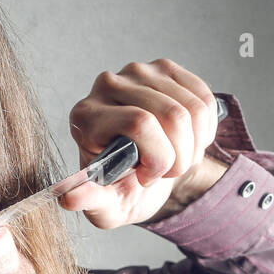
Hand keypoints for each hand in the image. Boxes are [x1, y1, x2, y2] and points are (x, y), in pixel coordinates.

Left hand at [61, 58, 220, 227]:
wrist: (142, 174)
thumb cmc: (121, 188)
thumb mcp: (105, 205)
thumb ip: (89, 201)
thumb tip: (68, 198)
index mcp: (85, 116)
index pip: (140, 123)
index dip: (158, 157)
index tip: (148, 177)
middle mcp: (107, 85)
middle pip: (170, 114)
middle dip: (180, 156)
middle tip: (167, 172)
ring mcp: (137, 72)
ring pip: (192, 108)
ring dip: (194, 145)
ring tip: (177, 159)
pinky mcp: (164, 68)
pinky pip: (203, 99)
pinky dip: (204, 130)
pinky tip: (188, 141)